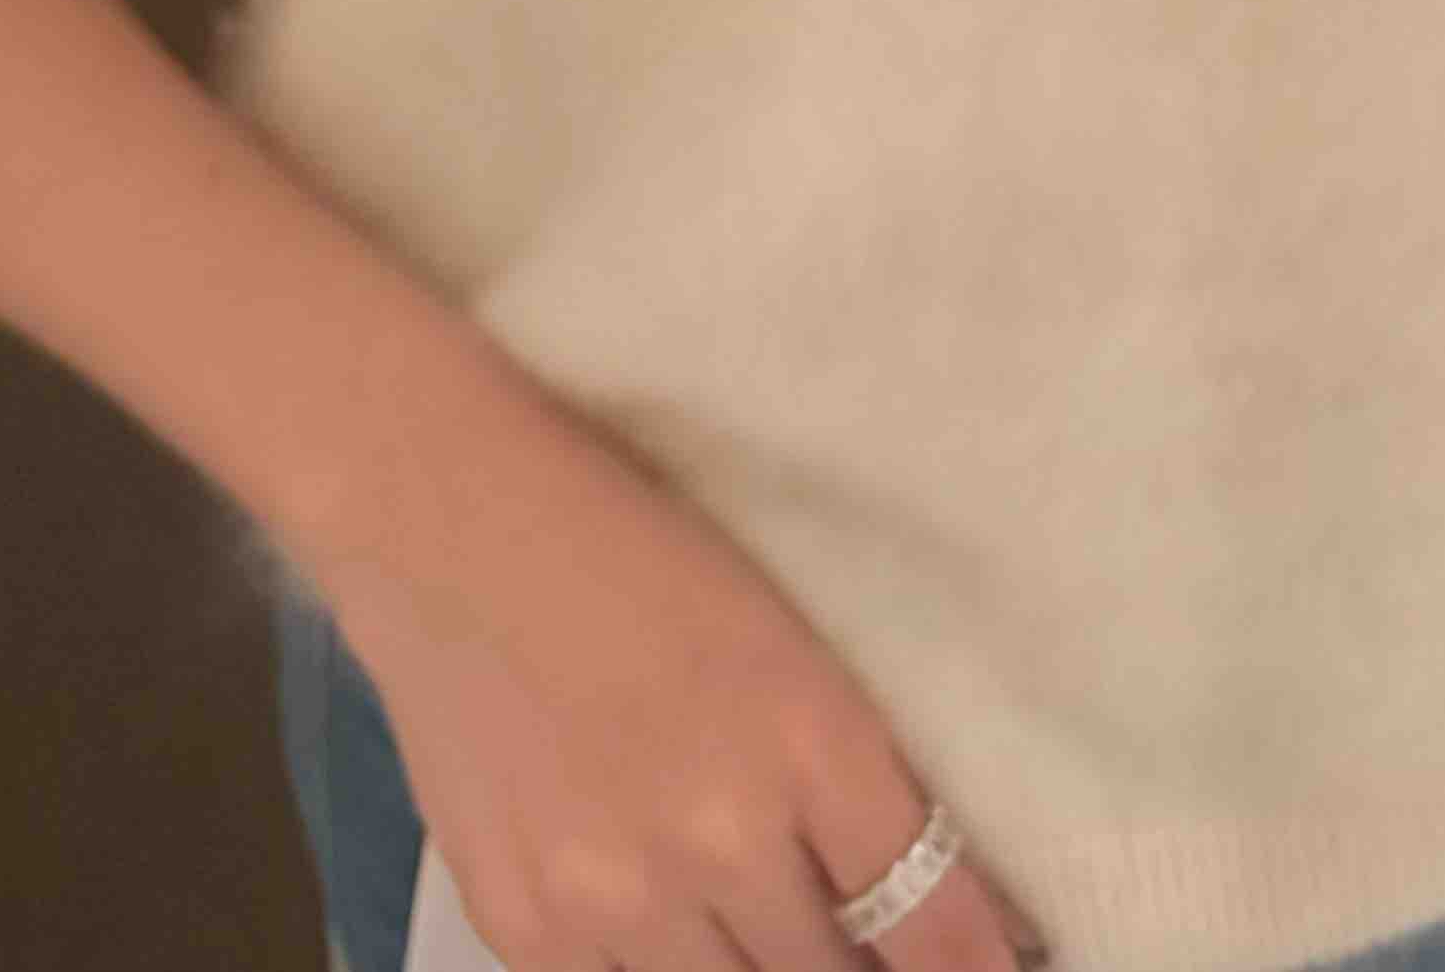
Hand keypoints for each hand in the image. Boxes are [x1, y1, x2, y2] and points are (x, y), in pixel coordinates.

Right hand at [315, 375, 1050, 971]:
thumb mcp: (779, 640)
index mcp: (808, 740)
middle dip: (854, 967)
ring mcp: (615, 896)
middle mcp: (722, 837)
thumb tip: (926, 890)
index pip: (930, 918)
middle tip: (853, 940)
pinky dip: (651, 967)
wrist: (448, 518)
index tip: (995, 968)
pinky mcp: (525, 924)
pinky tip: (657, 923)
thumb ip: (849, 774)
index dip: (974, 965)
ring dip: (757, 969)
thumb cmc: (631, 547)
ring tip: (752, 925)